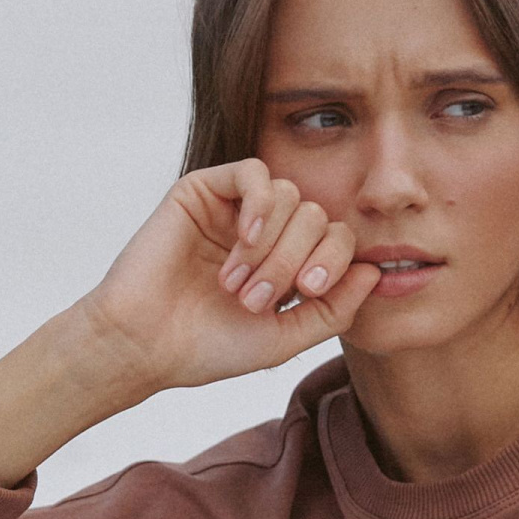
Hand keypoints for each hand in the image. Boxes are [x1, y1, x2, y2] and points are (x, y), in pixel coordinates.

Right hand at [80, 158, 381, 399]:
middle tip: (256, 300)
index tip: (305, 294)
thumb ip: (334, 309)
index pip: (338, 239)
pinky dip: (260, 205)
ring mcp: (236, 208)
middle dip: (294, 261)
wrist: (145, 344)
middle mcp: (266, 231)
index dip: (334, 262)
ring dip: (271, 246)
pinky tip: (244, 238)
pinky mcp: (205, 190)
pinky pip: (254, 172)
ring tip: (235, 282)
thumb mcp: (286, 337)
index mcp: (288, 263)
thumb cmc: (208, 346)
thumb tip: (373, 272)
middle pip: (317, 216)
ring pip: (291, 195)